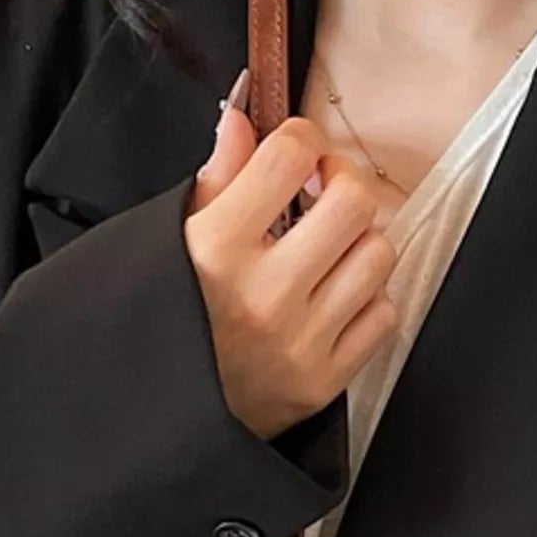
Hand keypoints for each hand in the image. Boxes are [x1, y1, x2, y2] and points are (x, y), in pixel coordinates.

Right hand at [184, 70, 398, 440]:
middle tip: (325, 191)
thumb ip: (216, 178)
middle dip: (343, 183)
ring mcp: (300, 343)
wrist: (153, 418)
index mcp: (216, 249)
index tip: (299, 151)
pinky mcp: (323, 382)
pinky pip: (383, 316)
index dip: (302, 139)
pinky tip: (335, 296)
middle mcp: (265, 295)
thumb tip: (243, 118)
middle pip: (353, 203)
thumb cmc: (164, 323)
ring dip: (360, 241)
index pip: (290, 156)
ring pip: (378, 256)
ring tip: (330, 248)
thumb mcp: (168, 242)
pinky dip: (367, 298)